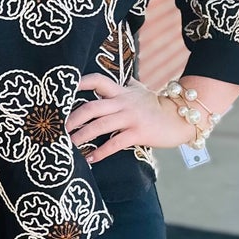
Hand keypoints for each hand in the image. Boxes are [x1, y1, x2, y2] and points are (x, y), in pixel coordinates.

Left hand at [65, 72, 197, 160]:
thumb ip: (128, 85)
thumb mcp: (141, 91)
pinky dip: (100, 152)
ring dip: (81, 136)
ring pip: (99, 126)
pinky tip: (90, 159)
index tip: (63, 89)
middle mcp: (123, 102)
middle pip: (91, 107)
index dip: (81, 83)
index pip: (98, 81)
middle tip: (58, 128)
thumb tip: (122, 78)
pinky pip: (115, 143)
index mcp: (121, 91)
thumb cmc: (157, 106)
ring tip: (67, 145)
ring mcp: (130, 118)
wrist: (181, 117)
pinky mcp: (138, 133)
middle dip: (72, 118)